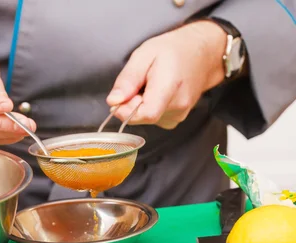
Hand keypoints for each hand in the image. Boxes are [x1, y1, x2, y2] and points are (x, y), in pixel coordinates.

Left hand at [106, 21, 227, 129]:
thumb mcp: (144, 55)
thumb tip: (113, 101)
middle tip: (139, 83)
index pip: (144, 114)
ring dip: (140, 105)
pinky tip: (156, 93)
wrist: (202, 53)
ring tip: (151, 85)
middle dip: (132, 103)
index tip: (123, 94)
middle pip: (142, 117)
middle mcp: (178, 106)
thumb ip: (128, 79)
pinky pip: (153, 118)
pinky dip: (149, 107)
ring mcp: (179, 114)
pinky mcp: (177, 118)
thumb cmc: (172, 50)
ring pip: (146, 118)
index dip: (126, 109)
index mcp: (170, 87)